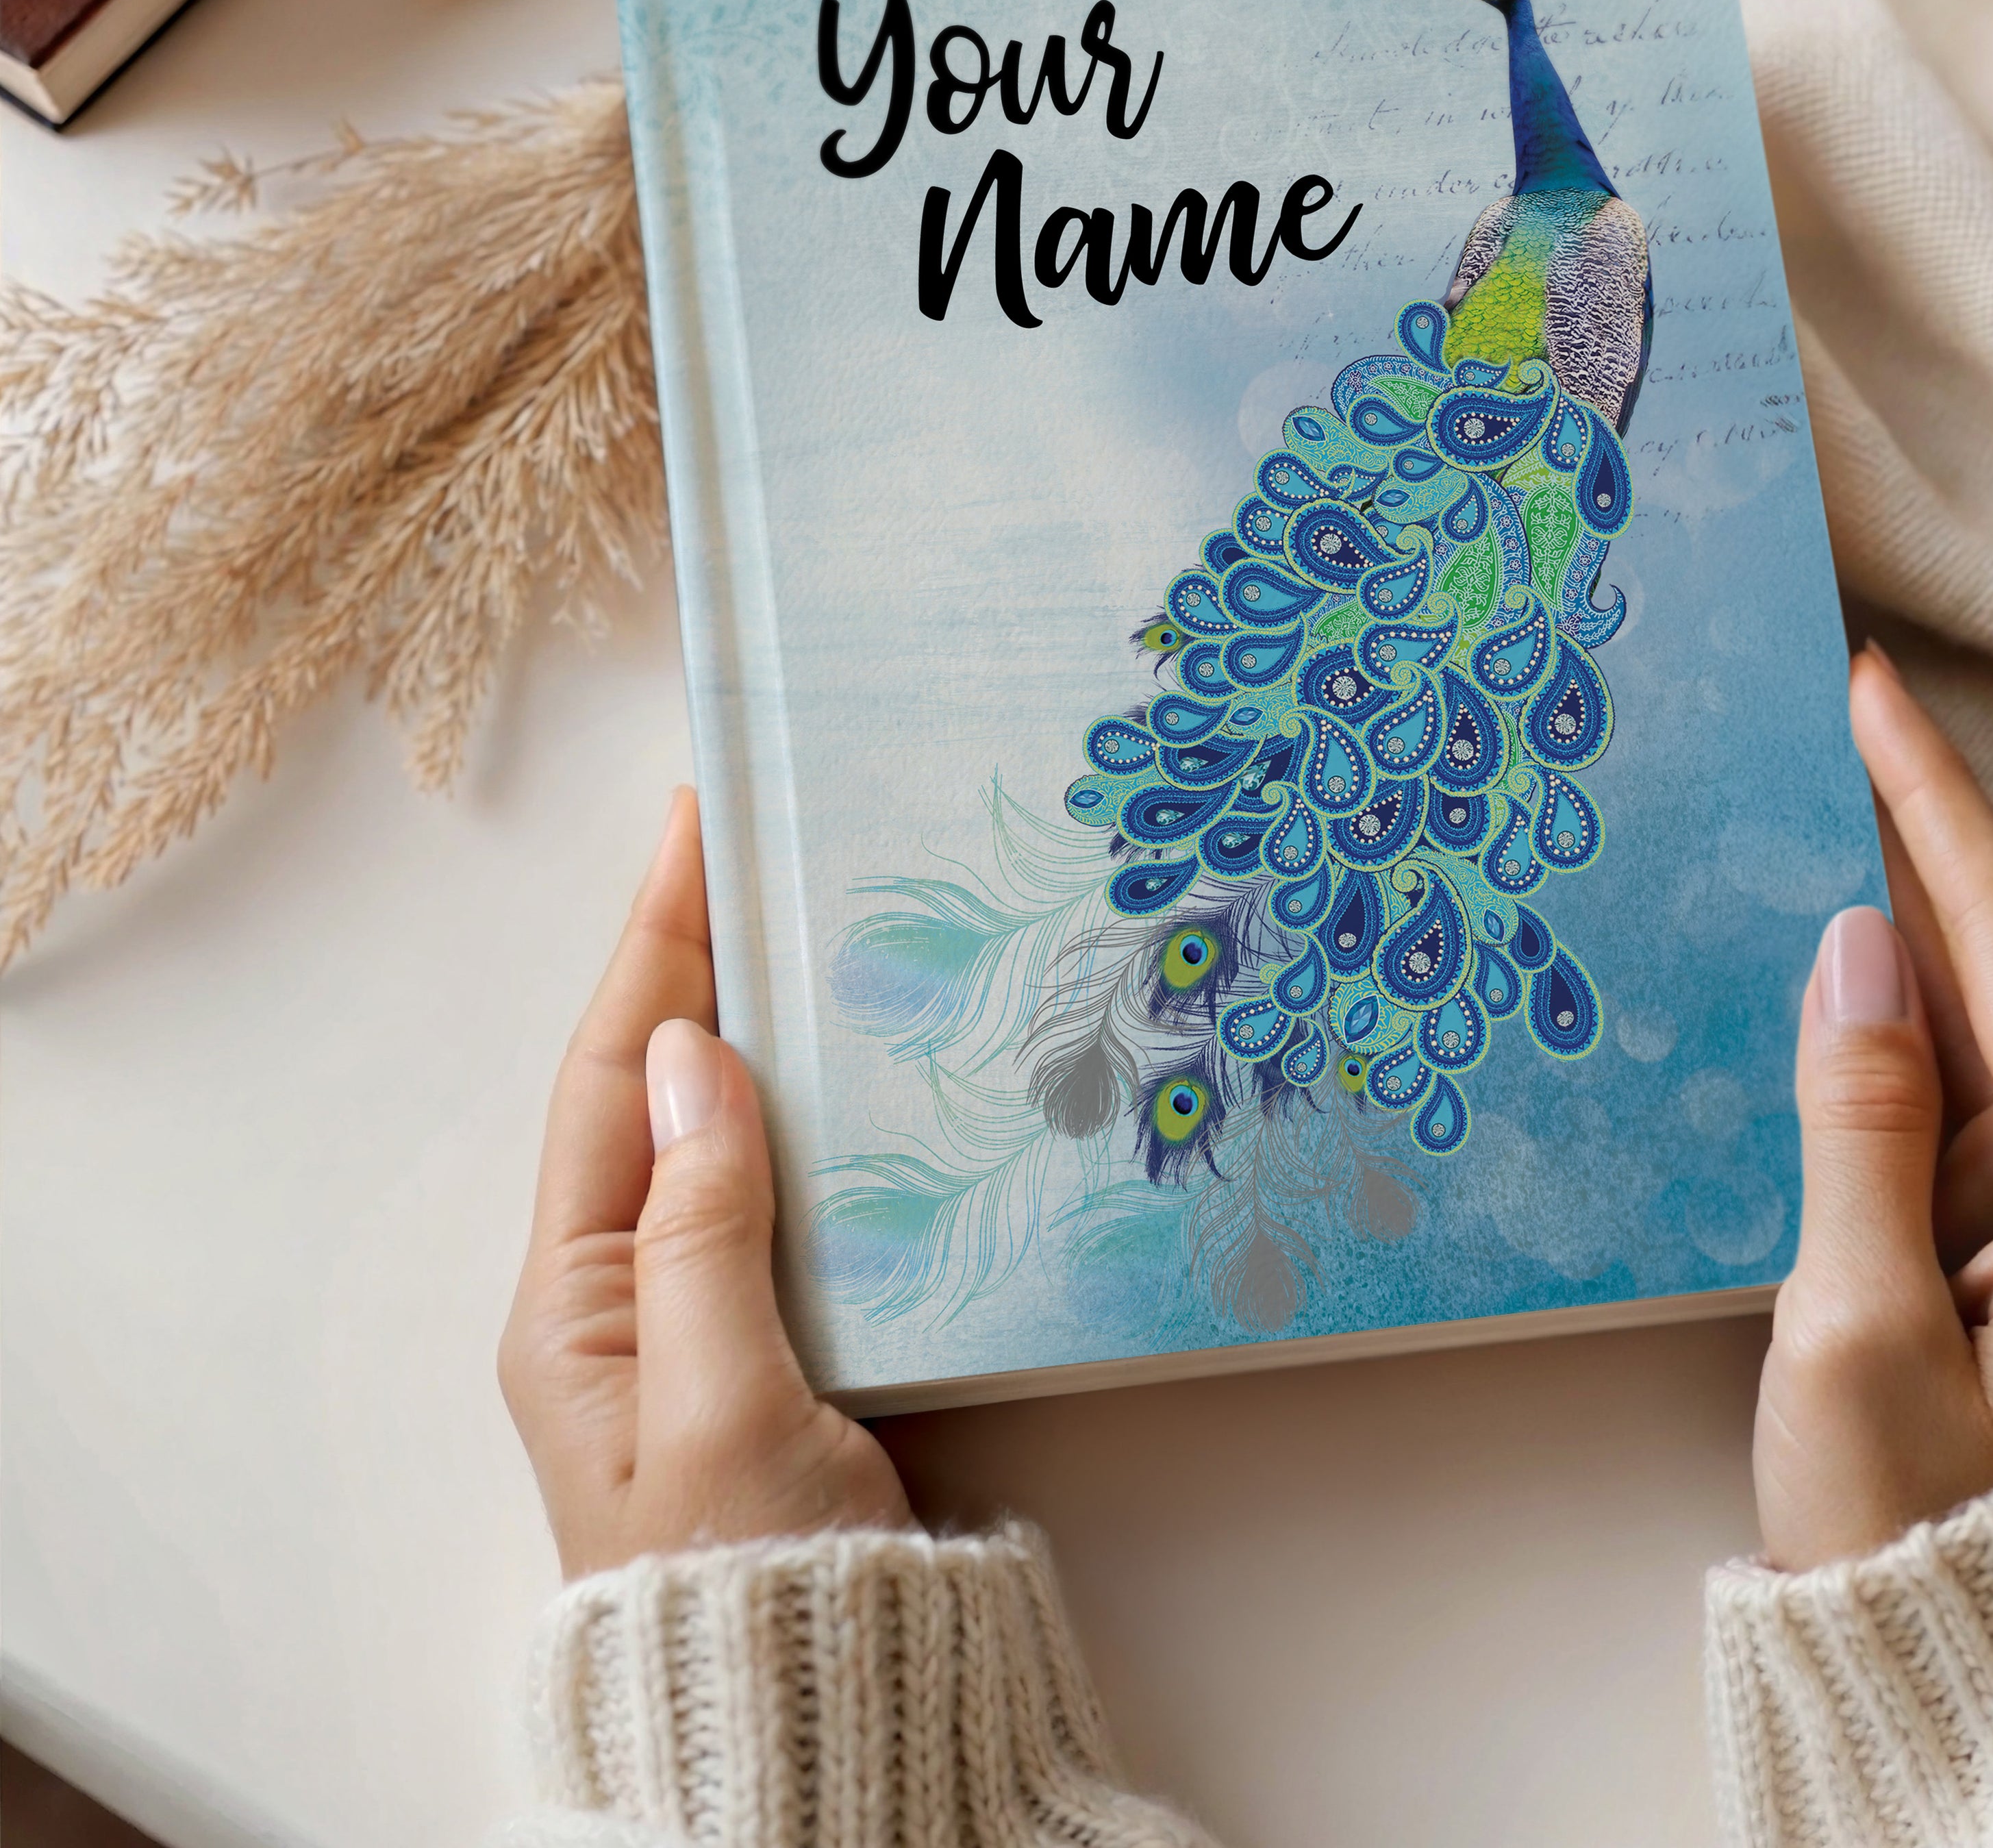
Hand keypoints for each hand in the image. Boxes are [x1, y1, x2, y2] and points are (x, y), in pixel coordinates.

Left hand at [500, 788, 911, 1578]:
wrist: (808, 1716)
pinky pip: (787, 1185)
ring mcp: (705, 1311)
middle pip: (660, 1085)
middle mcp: (627, 1292)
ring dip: (762, 1020)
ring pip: (728, 1125)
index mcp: (576, 1303)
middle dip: (698, 957)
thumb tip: (694, 1054)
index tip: (688, 827)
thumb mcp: (717, 1403)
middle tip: (754, 837)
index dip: (651, 945)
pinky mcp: (783, 1334)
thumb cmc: (749, 1583)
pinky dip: (821, 1106)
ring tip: (809, 915)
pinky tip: (865, 1061)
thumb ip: (703, 1227)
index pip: (613, 1079)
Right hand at [1752, 646, 1992, 1570]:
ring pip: (1966, 1023)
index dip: (1934, 805)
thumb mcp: (1858, 1334)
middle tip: (1819, 718)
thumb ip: (1860, 1126)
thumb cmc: (1922, 1539)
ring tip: (1792, 809)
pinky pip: (1941, 1097)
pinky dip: (1874, 1022)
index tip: (1871, 688)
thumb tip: (1855, 949)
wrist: (1984, 1693)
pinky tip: (1807, 968)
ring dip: (1885, 921)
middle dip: (1911, 834)